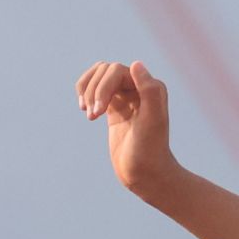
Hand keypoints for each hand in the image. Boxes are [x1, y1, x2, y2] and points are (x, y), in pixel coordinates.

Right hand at [75, 58, 180, 196]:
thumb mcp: (152, 121)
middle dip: (94, 91)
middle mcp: (139, 88)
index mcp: (150, 86)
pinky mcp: (114, 108)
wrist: (146, 174)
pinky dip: (86, 95)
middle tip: (92, 116)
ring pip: (98, 77)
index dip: (102, 87)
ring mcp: (125, 97)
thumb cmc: (150, 150)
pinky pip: (96, 90)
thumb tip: (136, 64)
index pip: (116, 70)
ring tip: (88, 114)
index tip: (98, 112)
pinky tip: (86, 111)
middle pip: (104, 71)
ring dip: (87, 92)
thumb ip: (149, 91)